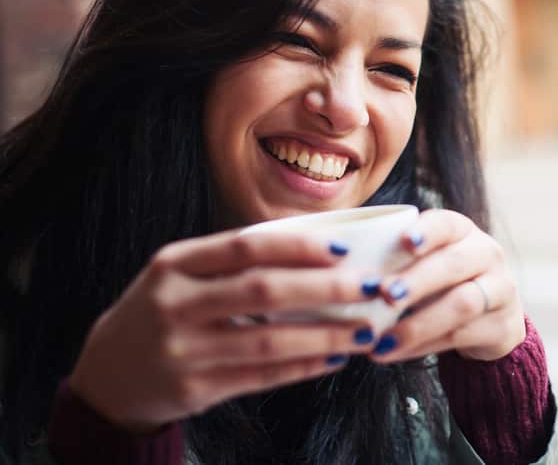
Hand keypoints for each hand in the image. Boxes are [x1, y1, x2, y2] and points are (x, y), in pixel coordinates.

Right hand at [68, 228, 380, 432]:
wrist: (107, 372)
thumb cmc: (164, 309)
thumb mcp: (182, 274)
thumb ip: (235, 261)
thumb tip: (319, 247)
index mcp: (175, 263)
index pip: (245, 246)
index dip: (298, 246)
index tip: (344, 249)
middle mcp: (174, 304)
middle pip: (262, 291)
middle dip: (325, 289)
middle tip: (370, 287)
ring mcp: (181, 351)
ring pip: (267, 341)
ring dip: (324, 336)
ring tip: (364, 330)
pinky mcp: (193, 390)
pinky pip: (260, 377)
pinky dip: (302, 368)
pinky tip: (333, 359)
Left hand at [368, 209, 524, 363]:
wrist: (494, 319)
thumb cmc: (443, 284)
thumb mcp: (428, 263)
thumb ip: (395, 261)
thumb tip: (342, 274)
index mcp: (463, 231)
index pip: (447, 223)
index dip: (426, 231)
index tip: (404, 242)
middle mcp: (486, 254)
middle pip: (453, 265)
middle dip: (417, 280)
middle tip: (384, 294)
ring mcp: (500, 289)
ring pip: (462, 304)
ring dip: (418, 323)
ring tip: (383, 340)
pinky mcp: (502, 325)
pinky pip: (461, 336)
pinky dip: (423, 346)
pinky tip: (394, 353)